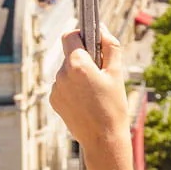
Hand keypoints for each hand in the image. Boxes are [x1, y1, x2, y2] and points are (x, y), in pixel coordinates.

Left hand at [50, 24, 131, 155]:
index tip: (92, 41)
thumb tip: (102, 30)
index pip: (70, 35)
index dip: (81, 34)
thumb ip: (110, 46)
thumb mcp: (116, 73)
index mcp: (77, 64)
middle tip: (101, 73)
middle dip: (84, 58)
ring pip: (67, 71)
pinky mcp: (54, 101)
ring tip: (95, 90)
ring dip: (78, 74)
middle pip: (70, 54)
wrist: (103, 139)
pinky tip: (86, 100)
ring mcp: (56, 89)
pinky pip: (63, 85)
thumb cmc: (113, 106)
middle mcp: (62, 74)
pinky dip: (73, 87)